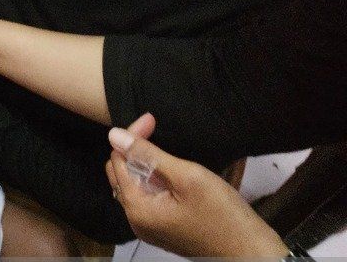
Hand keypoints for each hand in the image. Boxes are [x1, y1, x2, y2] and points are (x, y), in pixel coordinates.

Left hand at [107, 115, 288, 257]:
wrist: (252, 254)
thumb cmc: (224, 215)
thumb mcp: (188, 177)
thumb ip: (149, 155)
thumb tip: (114, 135)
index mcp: (137, 209)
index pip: (117, 161)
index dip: (131, 138)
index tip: (151, 119)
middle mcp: (136, 220)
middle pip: (121, 173)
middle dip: (134, 148)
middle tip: (154, 127)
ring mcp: (150, 227)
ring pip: (135, 184)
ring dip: (145, 163)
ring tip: (164, 146)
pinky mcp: (165, 228)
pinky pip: (149, 197)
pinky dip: (154, 179)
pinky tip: (169, 168)